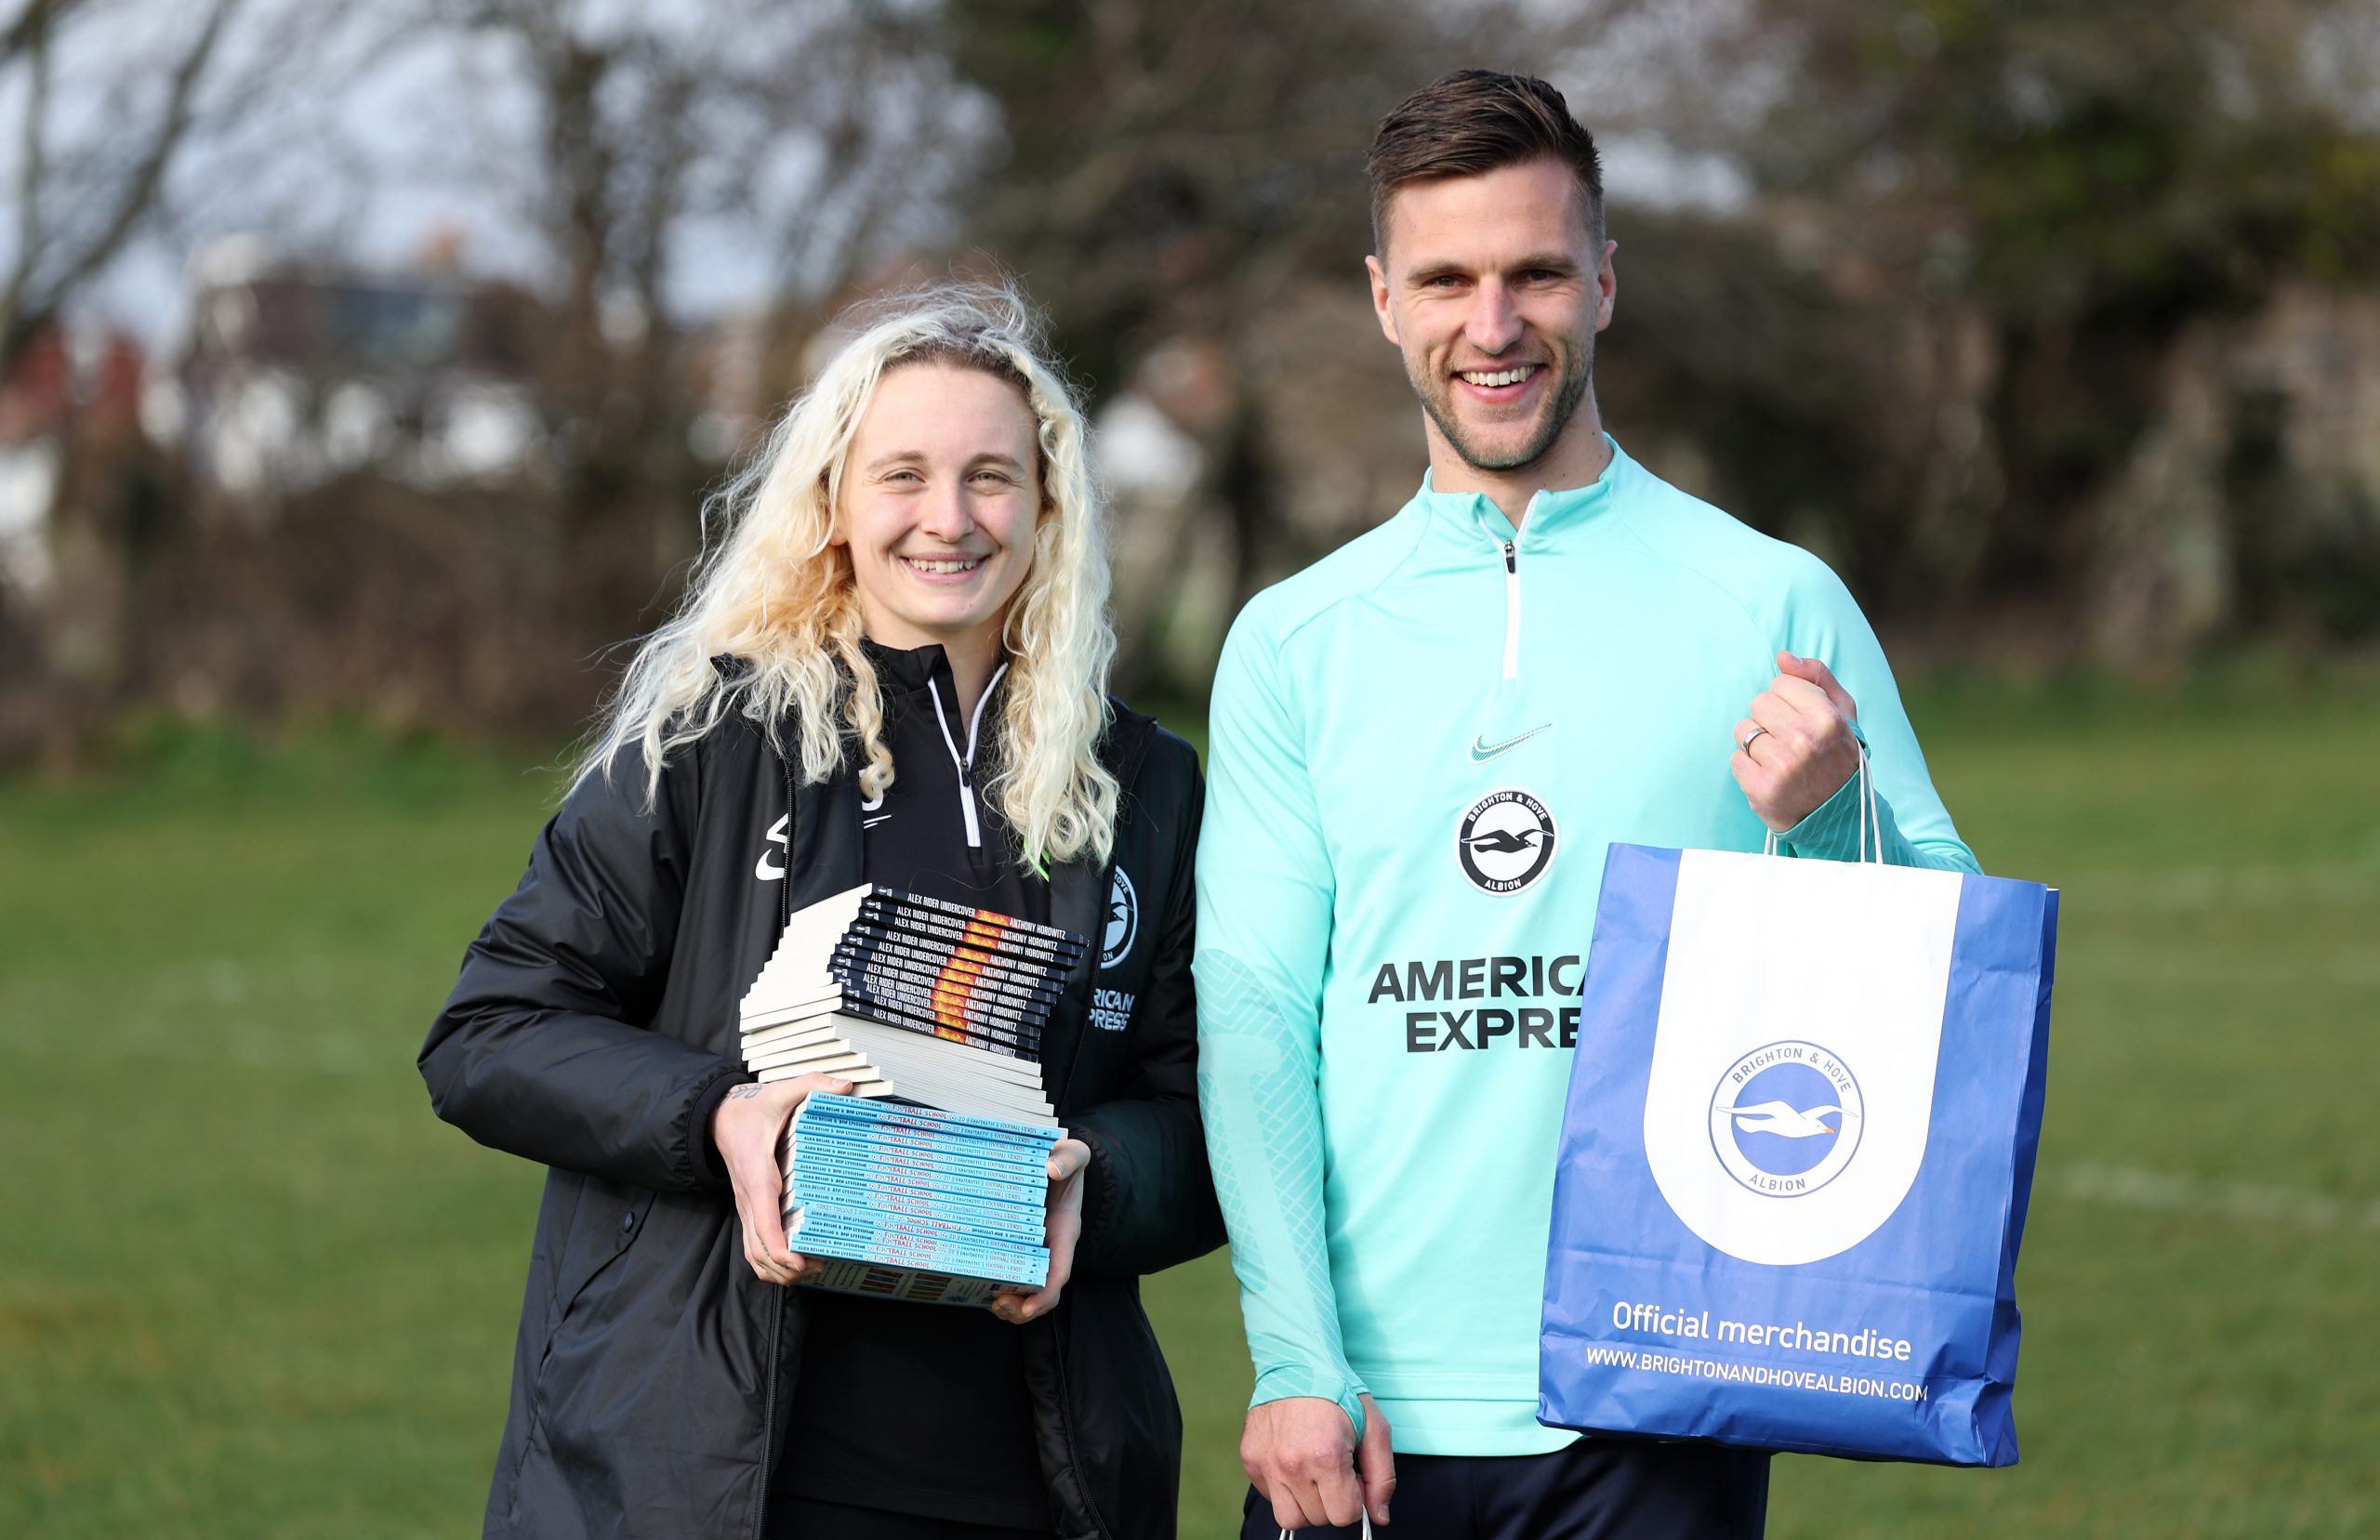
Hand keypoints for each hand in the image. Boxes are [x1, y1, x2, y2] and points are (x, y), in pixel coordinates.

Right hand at [711, 1074, 853, 1284]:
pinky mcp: (749, 1211)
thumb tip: (844, 1086)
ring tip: (811, 1269)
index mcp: (757, 1176)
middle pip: (758, 1251)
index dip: (778, 1248)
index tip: (798, 1261)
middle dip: (784, 1268)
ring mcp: (746, 1209)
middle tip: (818, 1266)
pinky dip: (771, 1263)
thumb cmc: (751, 1110)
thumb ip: (811, 1085)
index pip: (762, 1222)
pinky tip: (797, 1262)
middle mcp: (748, 1200)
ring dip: (778, 1271)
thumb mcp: (780, 1091)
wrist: (719, 1117)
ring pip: (753, 1255)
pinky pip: (754, 1247)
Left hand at [992, 1138, 1089, 1323]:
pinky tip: (982, 1286)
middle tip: (998, 1304)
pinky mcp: (1020, 1247)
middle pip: (1043, 1292)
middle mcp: (1053, 1248)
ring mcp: (1037, 1250)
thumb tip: (1052, 1169)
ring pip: (1029, 1291)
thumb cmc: (1067, 1160)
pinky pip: (1014, 1277)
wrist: (1060, 1161)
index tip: (1027, 1307)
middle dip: (1023, 1307)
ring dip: (1011, 1305)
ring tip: (990, 1302)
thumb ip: (1068, 1158)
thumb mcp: (1073, 1154)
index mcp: (1065, 1231)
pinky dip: (999, 1288)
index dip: (1044, 1294)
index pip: (1060, 1272)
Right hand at [1241, 1392, 1393, 1530]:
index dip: (1354, 1499)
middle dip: (1332, 1501)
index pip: (1344, 1515)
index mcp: (1325, 1457)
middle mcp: (1292, 1464)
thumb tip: (1380, 1517)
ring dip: (1306, 1503)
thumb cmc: (1338, 1392)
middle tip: (1334, 1470)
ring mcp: (1266, 1463)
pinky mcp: (1250, 1459)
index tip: (1352, 1476)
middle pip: (1319, 1518)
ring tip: (1313, 1474)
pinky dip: (1285, 1488)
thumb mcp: (1375, 1427)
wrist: (1296, 1361)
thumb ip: (1383, 1477)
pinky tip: (1295, 1461)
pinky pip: (1270, 1496)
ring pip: (1290, 1517)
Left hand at [1732, 650, 1861, 832]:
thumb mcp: (1843, 712)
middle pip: (1759, 702)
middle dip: (1770, 718)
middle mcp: (1804, 741)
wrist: (1839, 814)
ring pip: (1743, 729)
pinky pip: (1735, 758)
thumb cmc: (1838, 756)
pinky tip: (1769, 774)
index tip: (1801, 718)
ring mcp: (1782, 766)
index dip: (1788, 699)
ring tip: (1779, 757)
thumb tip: (1783, 656)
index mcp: (1827, 718)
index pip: (1781, 683)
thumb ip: (1817, 677)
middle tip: (1789, 739)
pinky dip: (1747, 766)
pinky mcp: (1761, 789)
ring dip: (1756, 741)